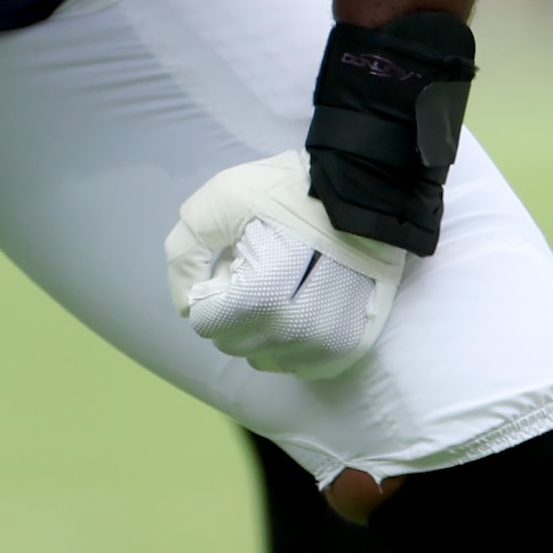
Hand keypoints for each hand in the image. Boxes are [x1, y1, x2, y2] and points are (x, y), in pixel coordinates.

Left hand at [166, 149, 409, 379]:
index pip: (205, 321)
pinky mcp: (350, 348)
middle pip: (232, 341)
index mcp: (264, 298)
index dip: (214, 282)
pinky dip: (291, 340)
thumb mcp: (223, 197)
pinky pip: (298, 364)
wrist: (366, 188)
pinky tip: (305, 302)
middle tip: (263, 262)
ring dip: (262, 325)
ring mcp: (328, 344)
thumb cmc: (291, 190)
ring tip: (287, 280)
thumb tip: (185, 306)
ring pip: (263, 356)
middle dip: (234, 306)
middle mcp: (298, 332)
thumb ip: (186, 250)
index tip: (238, 255)